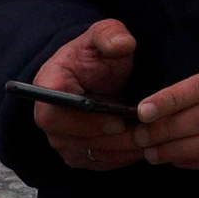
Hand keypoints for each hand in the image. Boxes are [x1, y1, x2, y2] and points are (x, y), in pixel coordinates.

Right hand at [31, 19, 143, 172]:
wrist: (94, 75)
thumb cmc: (95, 55)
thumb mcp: (103, 34)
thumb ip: (110, 35)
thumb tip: (122, 44)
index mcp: (47, 89)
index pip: (54, 116)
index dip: (86, 123)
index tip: (118, 121)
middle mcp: (48, 120)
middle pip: (76, 142)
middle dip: (114, 140)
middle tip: (146, 134)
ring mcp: (62, 141)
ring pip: (92, 155)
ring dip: (122, 150)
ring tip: (151, 138)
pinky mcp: (78, 155)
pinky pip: (101, 163)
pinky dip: (124, 157)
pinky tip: (146, 145)